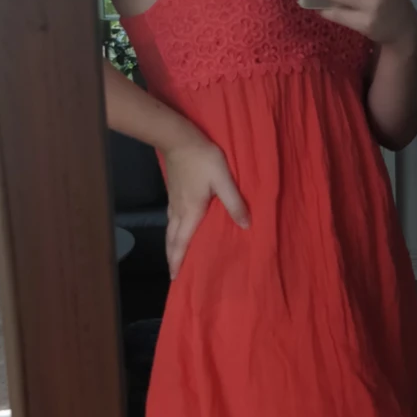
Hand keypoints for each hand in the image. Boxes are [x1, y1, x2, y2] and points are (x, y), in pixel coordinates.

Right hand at [163, 134, 248, 279]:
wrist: (178, 138)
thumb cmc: (202, 159)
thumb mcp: (224, 180)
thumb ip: (234, 203)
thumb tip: (246, 226)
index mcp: (191, 212)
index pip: (182, 242)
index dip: (178, 261)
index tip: (175, 277)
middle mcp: (178, 211)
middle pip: (172, 240)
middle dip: (172, 258)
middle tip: (173, 274)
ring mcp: (173, 201)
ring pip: (170, 230)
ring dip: (172, 245)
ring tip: (175, 256)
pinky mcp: (173, 193)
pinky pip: (171, 220)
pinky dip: (173, 232)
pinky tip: (178, 230)